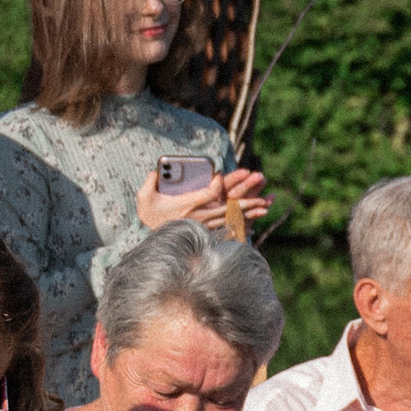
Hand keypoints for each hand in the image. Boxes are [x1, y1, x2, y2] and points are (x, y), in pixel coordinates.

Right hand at [137, 164, 267, 232]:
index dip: (217, 184)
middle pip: (228, 207)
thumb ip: (149, 182)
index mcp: (187, 206)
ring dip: (249, 213)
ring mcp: (204, 225)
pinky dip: (243, 225)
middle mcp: (199, 217)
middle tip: (262, 196)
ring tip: (265, 207)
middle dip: (246, 201)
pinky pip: (228, 228)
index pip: (208, 194)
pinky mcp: (207, 231)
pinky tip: (255, 224)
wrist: (154, 240)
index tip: (220, 176)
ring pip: (231, 218)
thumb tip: (155, 170)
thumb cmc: (150, 215)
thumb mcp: (145, 198)